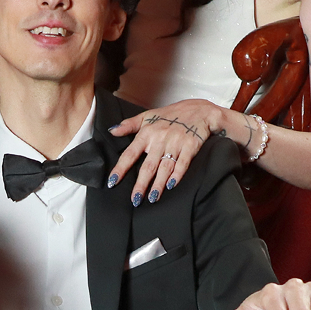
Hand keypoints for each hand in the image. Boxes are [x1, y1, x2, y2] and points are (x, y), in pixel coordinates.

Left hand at [107, 99, 228, 203]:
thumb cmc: (170, 115)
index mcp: (147, 133)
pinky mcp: (190, 146)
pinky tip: (171, 186)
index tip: (113, 181)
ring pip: (165, 167)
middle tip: (135, 200)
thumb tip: (111, 131)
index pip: (130, 153)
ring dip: (158, 184)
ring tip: (152, 198)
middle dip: (141, 184)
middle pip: (148, 165)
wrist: (198, 109)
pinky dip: (177, 175)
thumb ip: (129, 125)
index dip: (121, 168)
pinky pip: (183, 163)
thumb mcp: (147, 116)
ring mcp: (176, 143)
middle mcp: (160, 139)